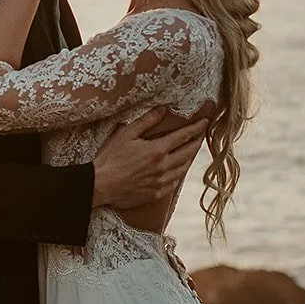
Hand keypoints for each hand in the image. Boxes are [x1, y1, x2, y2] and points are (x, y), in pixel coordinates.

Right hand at [92, 107, 206, 209]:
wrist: (100, 185)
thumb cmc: (110, 158)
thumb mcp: (126, 134)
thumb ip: (147, 121)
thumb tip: (163, 109)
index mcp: (157, 150)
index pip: (184, 136)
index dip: (196, 128)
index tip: (205, 122)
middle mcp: (163, 167)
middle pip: (188, 153)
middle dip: (197, 142)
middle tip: (202, 135)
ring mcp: (160, 182)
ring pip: (183, 169)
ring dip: (189, 158)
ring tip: (192, 150)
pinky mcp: (156, 194)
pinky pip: (174, 184)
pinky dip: (178, 174)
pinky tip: (178, 170)